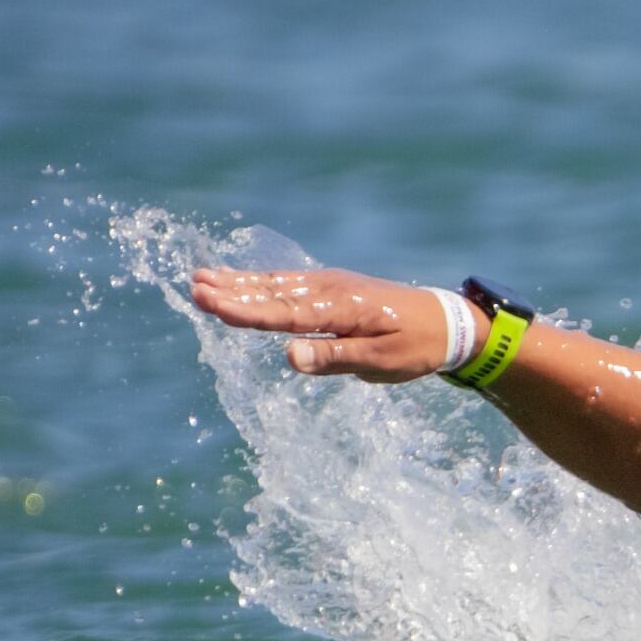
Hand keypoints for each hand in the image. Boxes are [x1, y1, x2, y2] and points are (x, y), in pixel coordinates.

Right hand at [190, 265, 472, 383]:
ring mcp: (331, 285)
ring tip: (204, 278)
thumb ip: (334, 358)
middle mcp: (330, 290)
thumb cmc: (416, 347)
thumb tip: (289, 356)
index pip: (283, 313)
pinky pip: (290, 284)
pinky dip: (262, 282)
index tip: (209, 302)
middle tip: (193, 286)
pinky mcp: (334, 288)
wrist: (447, 322)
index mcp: (340, 308)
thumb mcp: (380, 362)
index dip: (244, 310)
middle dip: (232, 291)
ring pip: (277, 284)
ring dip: (240, 282)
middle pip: (273, 293)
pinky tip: (242, 281)